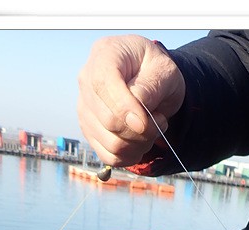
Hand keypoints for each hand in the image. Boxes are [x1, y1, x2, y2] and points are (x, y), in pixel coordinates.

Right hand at [77, 35, 185, 166]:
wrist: (150, 78)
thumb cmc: (157, 70)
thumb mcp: (164, 70)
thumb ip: (150, 89)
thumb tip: (135, 119)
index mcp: (104, 54)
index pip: (103, 85)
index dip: (125, 109)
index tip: (146, 122)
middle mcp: (86, 80)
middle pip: (108, 120)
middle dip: (142, 130)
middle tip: (160, 121)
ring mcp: (84, 107)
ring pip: (111, 143)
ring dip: (140, 144)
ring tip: (152, 128)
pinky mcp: (89, 130)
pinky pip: (109, 156)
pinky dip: (130, 156)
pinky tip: (141, 142)